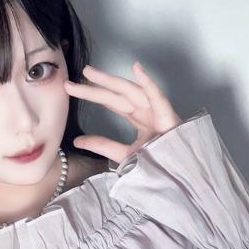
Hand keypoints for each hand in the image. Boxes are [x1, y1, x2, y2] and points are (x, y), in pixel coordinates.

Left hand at [63, 61, 182, 163]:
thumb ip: (103, 145)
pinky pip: (158, 97)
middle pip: (117, 94)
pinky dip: (148, 83)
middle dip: (96, 85)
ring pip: (132, 91)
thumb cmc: (157, 166)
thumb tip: (77, 141)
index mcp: (138, 118)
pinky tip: (136, 69)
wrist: (177, 180)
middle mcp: (147, 111)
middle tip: (71, 79)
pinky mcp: (169, 116)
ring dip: (111, 80)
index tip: (70, 89)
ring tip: (90, 72)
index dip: (92, 94)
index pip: (111, 102)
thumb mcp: (124, 155)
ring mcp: (158, 112)